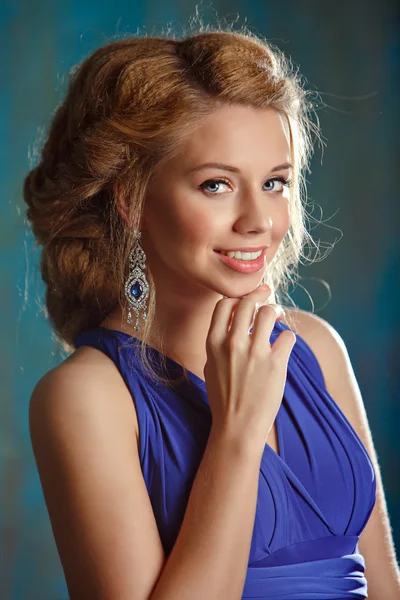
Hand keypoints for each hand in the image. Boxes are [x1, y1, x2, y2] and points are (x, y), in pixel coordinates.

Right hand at [204, 285, 295, 449]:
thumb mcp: (211, 366)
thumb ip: (219, 342)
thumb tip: (233, 322)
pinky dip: (287, 338)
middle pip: (247, 303)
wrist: (237, 427)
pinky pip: (287, 336)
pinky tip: (284, 346)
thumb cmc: (223, 398)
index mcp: (213, 343)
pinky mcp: (275, 363)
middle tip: (267, 295)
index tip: (246, 298)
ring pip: (268, 313)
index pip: (224, 304)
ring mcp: (255, 352)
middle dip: (259, 294)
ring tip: (278, 317)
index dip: (237, 298)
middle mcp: (232, 343)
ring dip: (275, 312)